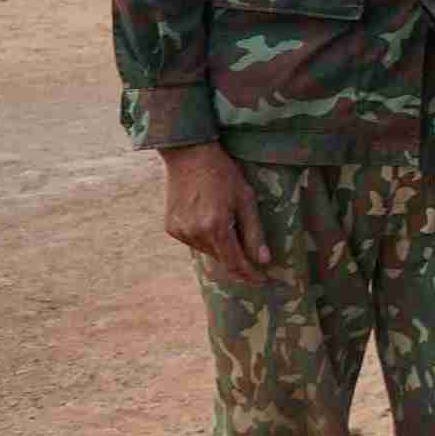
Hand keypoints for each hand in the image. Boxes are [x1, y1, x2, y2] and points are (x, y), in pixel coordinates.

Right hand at [162, 142, 269, 284]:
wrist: (190, 155)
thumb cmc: (224, 174)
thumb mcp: (246, 200)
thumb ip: (254, 232)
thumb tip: (263, 260)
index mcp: (215, 227)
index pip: (234, 262)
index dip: (249, 274)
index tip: (262, 280)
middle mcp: (194, 234)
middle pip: (221, 259)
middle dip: (238, 262)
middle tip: (254, 263)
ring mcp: (180, 232)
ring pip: (207, 251)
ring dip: (222, 249)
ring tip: (233, 233)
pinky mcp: (171, 228)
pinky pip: (194, 242)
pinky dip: (207, 239)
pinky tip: (213, 224)